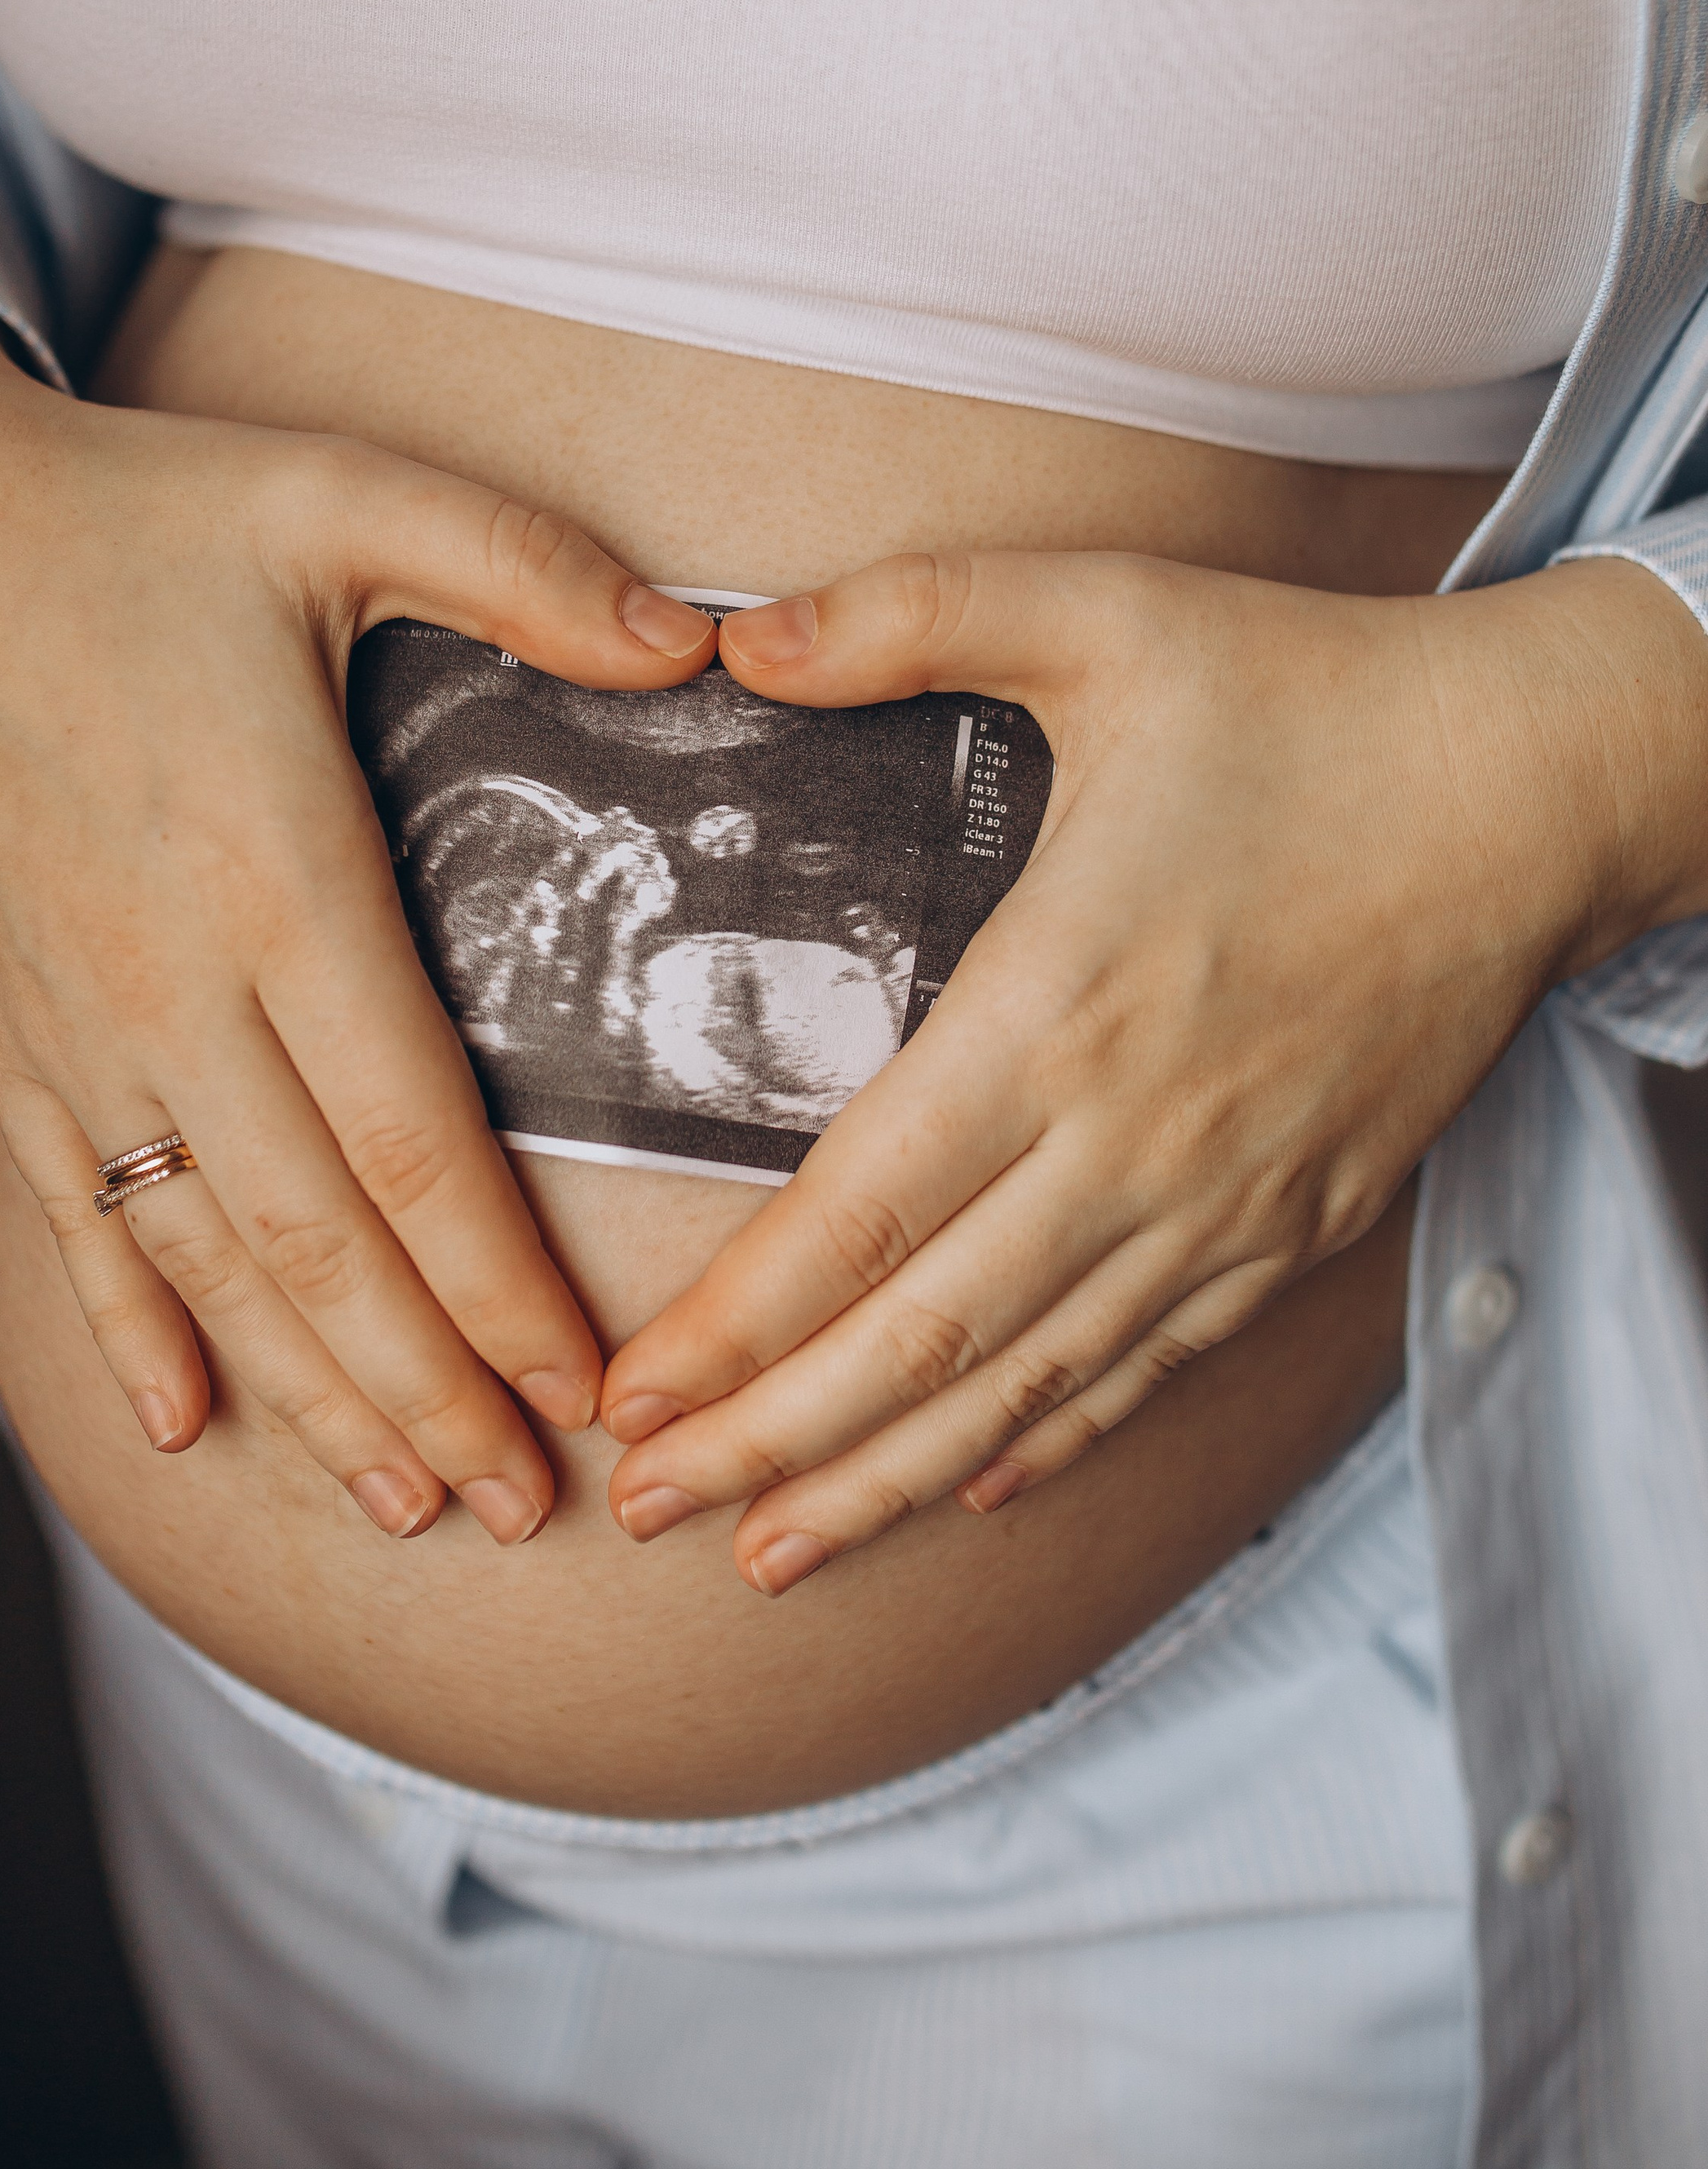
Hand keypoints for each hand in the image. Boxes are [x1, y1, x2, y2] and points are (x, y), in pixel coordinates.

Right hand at [0, 298, 714, 1541]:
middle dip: (427, 1392)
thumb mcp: (345, 497)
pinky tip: (179, 1422)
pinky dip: (128, 1324)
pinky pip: (76, 1207)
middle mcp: (169, 979)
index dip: (502, 1286)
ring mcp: (74, 1018)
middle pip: (317, 1242)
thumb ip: (525, 569)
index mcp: (276, 872)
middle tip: (525, 1509)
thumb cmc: (140, 513)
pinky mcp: (4, 1021)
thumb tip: (697, 648)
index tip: (589, 1389)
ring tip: (402, 1504)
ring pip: (202, 1255)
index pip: (414, 1137)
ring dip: (305, 1392)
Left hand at [599, 544, 1707, 1590]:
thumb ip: (902, 614)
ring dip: (893, 1481)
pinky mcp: (1300, 1225)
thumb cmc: (1309, 695)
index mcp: (1056, 1003)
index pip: (859, 1209)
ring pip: (1032, 1386)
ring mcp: (1224, 1203)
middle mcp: (1133, 1139)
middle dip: (772, 1441)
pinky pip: (1156, 1366)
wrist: (1532, 782)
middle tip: (652, 1506)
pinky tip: (982, 1487)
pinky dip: (1058, 1437)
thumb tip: (729, 635)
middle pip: (922, 1339)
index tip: (635, 1395)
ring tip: (776, 1555)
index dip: (737, 1323)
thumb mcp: (1097, 613)